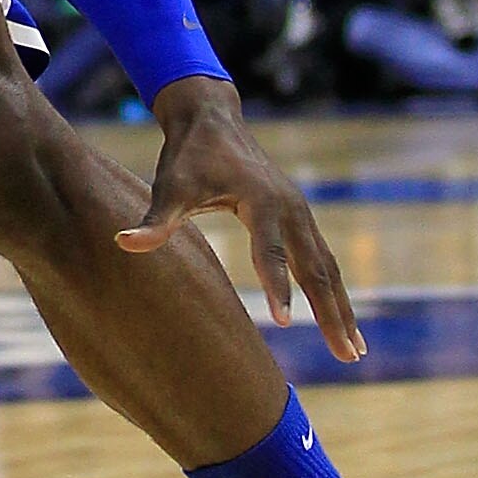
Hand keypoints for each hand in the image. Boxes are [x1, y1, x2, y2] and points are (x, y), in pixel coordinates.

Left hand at [116, 72, 365, 362]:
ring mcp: (300, 213)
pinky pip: (325, 261)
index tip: (283, 322)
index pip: (269, 250)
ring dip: (342, 309)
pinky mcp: (300, 219)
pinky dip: (336, 292)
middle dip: (331, 312)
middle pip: (316, 267)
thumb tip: (123, 243)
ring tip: (355, 351)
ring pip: (328, 268)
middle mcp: (290, 208)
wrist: (212, 120)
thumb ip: (156, 220)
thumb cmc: (188, 157)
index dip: (275, 285)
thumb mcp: (170, 185)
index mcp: (261, 200)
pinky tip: (343, 322)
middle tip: (348, 356)